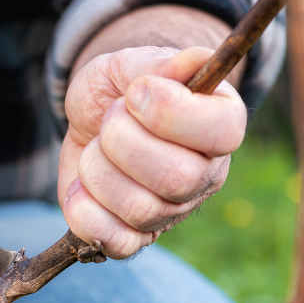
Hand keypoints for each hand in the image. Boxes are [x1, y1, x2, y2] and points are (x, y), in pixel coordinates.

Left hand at [58, 46, 245, 257]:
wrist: (89, 120)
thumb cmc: (120, 90)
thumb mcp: (132, 64)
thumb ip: (158, 63)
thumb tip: (195, 60)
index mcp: (221, 123)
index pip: (222, 131)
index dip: (170, 112)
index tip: (135, 92)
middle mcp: (206, 174)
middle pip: (177, 177)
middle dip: (122, 141)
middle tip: (109, 120)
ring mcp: (173, 211)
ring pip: (140, 209)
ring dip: (98, 170)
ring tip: (95, 149)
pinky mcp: (137, 238)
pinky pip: (115, 242)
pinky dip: (84, 211)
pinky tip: (81, 187)